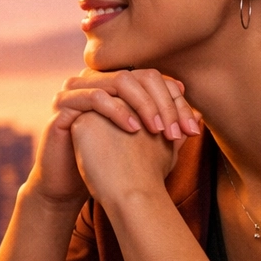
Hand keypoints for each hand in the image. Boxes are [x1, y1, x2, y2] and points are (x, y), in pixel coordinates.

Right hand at [25, 68, 198, 207]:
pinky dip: (118, 111)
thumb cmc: (105, 163)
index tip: (192, 129)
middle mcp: (95, 79)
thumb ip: (164, 125)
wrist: (69, 184)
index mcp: (113, 83)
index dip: (175, 101)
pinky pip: (94, 97)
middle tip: (179, 131)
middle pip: (139, 76)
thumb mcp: (140, 142)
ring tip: (159, 130)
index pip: (153, 79)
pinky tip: (133, 130)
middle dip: (164, 103)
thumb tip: (197, 114)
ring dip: (145, 105)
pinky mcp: (62, 104)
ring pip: (119, 81)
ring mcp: (76, 88)